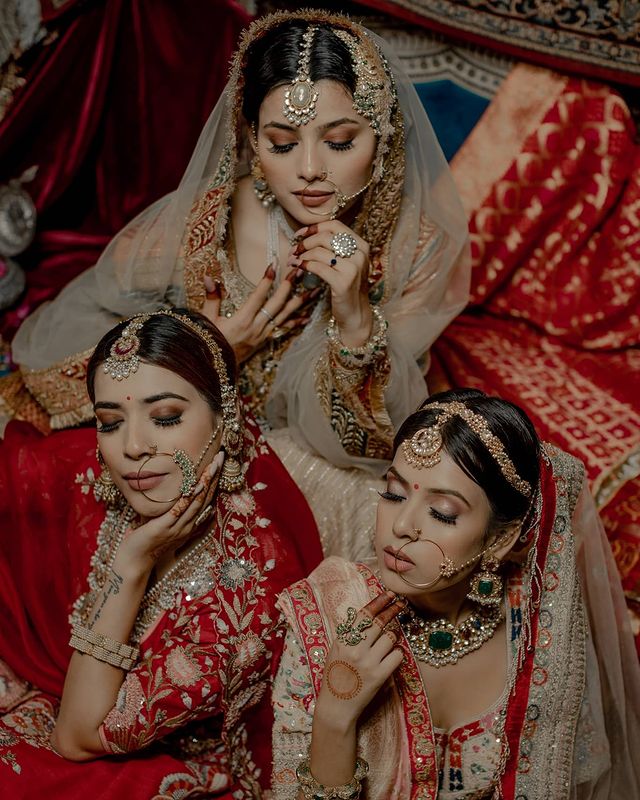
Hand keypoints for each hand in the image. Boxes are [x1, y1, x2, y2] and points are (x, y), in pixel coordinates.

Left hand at [117, 452, 223, 572]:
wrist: (134, 562)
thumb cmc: (145, 541)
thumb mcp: (162, 524)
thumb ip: (171, 511)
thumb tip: (174, 495)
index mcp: (188, 524)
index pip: (205, 499)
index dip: (213, 480)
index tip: (217, 463)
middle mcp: (187, 525)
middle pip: (205, 497)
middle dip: (214, 476)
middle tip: (221, 456)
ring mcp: (177, 527)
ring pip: (197, 501)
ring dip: (206, 481)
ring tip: (213, 465)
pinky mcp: (164, 527)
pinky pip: (180, 510)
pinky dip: (190, 497)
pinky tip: (197, 485)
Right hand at [201, 267, 311, 363]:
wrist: (214, 367)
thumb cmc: (209, 342)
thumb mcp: (207, 319)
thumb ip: (211, 298)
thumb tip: (209, 278)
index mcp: (241, 320)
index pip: (257, 296)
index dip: (266, 281)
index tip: (274, 265)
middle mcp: (256, 327)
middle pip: (276, 304)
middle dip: (288, 287)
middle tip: (298, 272)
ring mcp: (263, 335)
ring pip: (285, 316)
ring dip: (300, 303)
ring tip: (313, 291)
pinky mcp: (265, 341)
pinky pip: (284, 330)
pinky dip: (296, 323)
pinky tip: (308, 316)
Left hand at [294, 221, 371, 346]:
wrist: (356, 312)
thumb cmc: (347, 286)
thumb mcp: (347, 263)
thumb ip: (335, 247)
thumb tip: (307, 233)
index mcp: (361, 245)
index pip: (335, 225)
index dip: (314, 227)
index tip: (300, 235)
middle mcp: (360, 255)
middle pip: (325, 237)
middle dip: (305, 242)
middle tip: (294, 250)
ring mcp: (353, 269)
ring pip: (319, 252)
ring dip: (301, 255)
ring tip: (293, 260)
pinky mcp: (343, 283)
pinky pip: (317, 267)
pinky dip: (304, 265)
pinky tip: (298, 267)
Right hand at [315, 592, 404, 729]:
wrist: (336, 706)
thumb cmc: (335, 676)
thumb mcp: (336, 650)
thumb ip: (349, 634)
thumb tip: (367, 615)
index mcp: (343, 640)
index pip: (364, 614)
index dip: (379, 602)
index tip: (390, 594)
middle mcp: (355, 648)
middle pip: (380, 622)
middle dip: (393, 611)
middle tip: (401, 604)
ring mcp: (368, 662)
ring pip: (390, 638)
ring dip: (392, 637)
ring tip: (387, 642)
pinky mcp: (379, 675)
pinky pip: (397, 655)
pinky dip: (396, 654)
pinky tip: (390, 657)